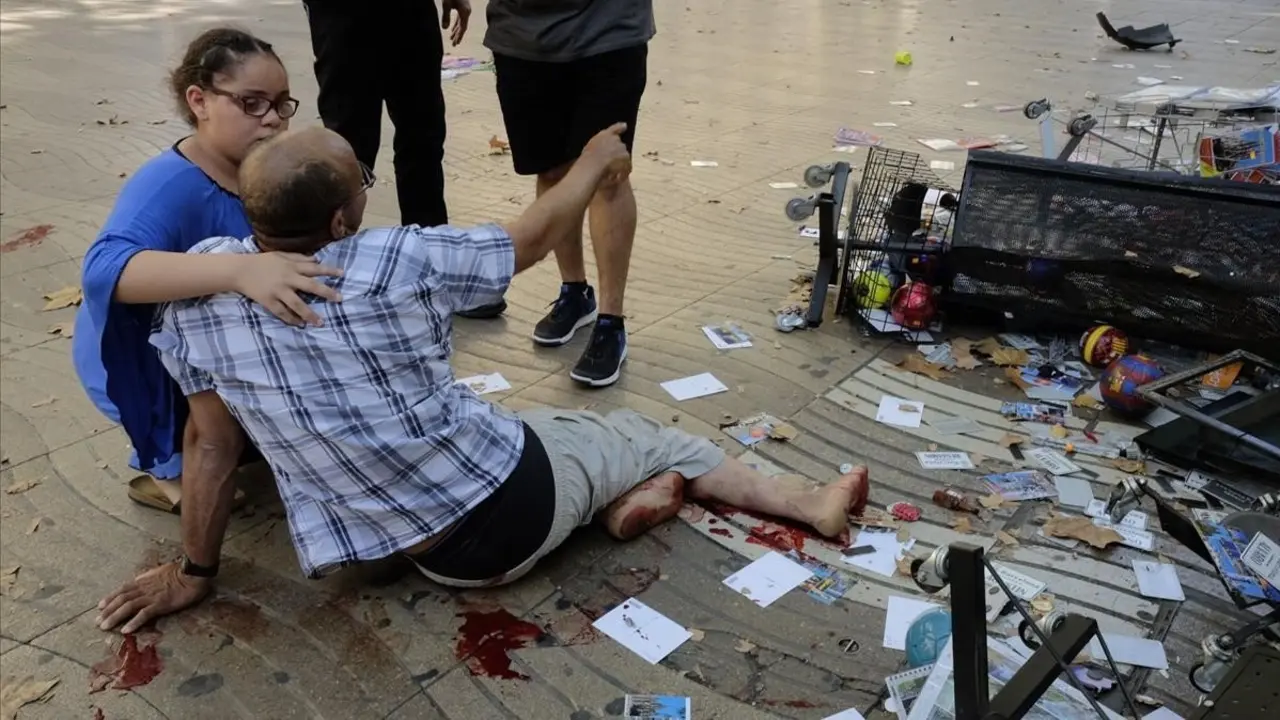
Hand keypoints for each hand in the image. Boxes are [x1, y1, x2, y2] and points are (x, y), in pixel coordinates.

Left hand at [96, 561, 212, 632]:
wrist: (194, 573)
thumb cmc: (181, 572)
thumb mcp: (161, 573)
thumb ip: (150, 579)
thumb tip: (144, 582)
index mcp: (144, 581)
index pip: (123, 590)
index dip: (110, 598)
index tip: (100, 606)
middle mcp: (144, 588)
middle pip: (121, 599)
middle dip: (108, 611)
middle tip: (97, 621)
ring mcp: (152, 596)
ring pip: (128, 607)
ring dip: (115, 617)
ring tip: (105, 627)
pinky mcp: (161, 604)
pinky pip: (144, 614)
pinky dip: (134, 622)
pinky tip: (126, 630)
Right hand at [235, 252, 342, 326]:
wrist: (239, 270)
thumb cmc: (262, 262)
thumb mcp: (281, 255)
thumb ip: (299, 258)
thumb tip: (317, 259)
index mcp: (291, 267)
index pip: (314, 268)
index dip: (329, 270)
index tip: (342, 274)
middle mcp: (287, 278)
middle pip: (311, 286)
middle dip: (327, 293)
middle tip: (340, 299)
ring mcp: (278, 291)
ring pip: (297, 304)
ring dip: (310, 314)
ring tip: (321, 323)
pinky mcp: (269, 301)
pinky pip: (282, 312)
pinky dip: (291, 319)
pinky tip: (300, 325)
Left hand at [441, 0, 470, 45]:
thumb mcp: (446, 4)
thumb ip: (446, 16)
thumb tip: (445, 29)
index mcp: (465, 12)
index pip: (463, 27)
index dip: (459, 36)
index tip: (455, 43)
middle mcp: (467, 12)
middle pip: (463, 26)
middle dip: (458, 35)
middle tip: (454, 44)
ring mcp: (465, 9)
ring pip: (461, 23)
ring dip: (457, 31)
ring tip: (452, 38)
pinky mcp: (462, 7)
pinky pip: (460, 18)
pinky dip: (456, 24)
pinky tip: (452, 29)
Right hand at [582, 123, 632, 185]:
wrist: (593, 164)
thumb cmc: (586, 161)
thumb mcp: (590, 151)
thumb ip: (597, 147)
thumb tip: (601, 154)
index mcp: (604, 135)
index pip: (614, 129)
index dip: (619, 127)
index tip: (624, 126)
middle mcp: (615, 139)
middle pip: (620, 146)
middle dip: (617, 154)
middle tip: (610, 165)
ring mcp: (622, 147)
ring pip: (624, 157)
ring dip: (620, 164)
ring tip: (612, 174)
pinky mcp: (626, 157)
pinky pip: (627, 167)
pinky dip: (623, 173)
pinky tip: (617, 179)